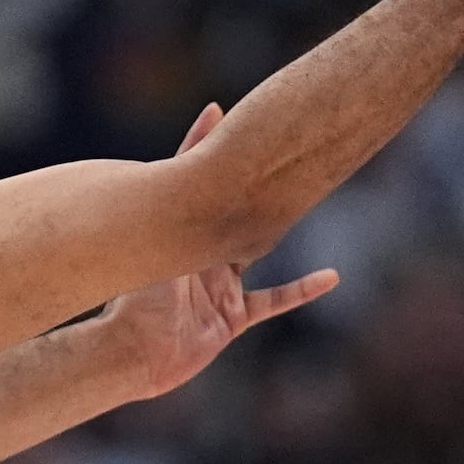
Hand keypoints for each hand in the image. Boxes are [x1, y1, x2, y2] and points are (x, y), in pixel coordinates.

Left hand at [92, 108, 337, 399]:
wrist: (133, 354)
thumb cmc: (135, 301)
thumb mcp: (154, 244)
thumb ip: (166, 204)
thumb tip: (170, 164)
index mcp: (179, 233)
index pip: (195, 180)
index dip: (206, 145)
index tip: (218, 108)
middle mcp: (202, 254)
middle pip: (235, 211)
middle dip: (254, 182)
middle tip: (281, 147)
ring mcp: (219, 285)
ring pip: (259, 250)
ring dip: (279, 229)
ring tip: (307, 198)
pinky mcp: (232, 316)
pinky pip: (274, 300)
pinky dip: (301, 290)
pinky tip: (331, 277)